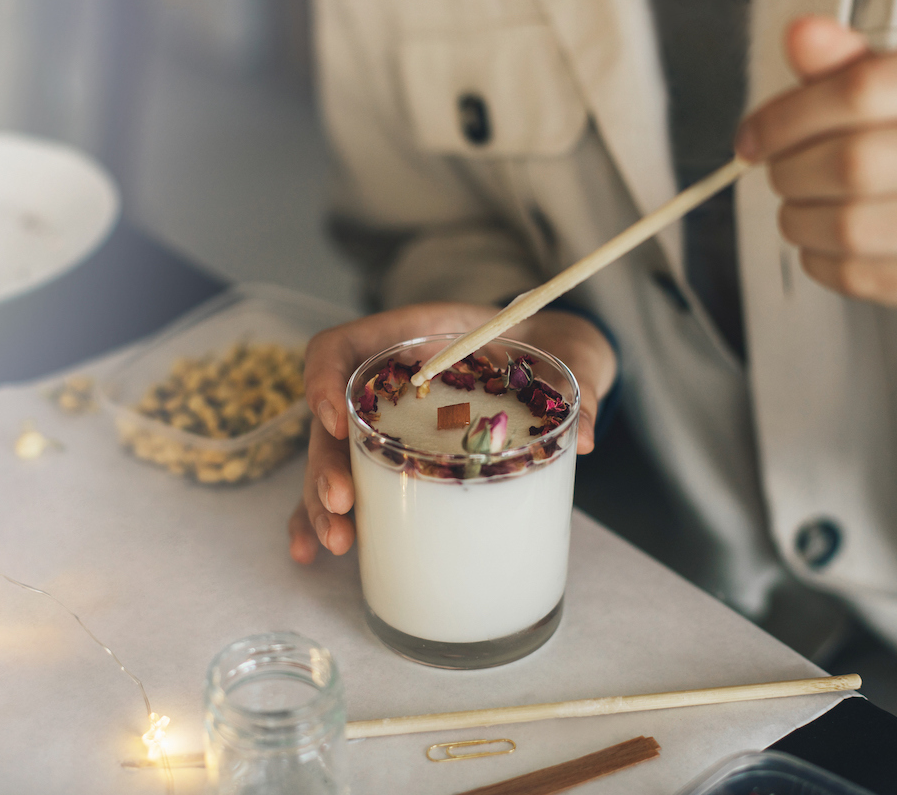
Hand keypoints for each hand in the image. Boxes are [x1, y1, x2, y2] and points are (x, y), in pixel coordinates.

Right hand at [288, 302, 617, 562]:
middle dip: (326, 465)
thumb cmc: (542, 347)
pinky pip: (352, 488)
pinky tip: (314, 557)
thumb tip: (582, 438)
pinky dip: (326, 521)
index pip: (341, 347)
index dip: (326, 378)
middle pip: (329, 419)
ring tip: (335, 545)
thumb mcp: (561, 354)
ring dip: (319, 504)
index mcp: (409, 339)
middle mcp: (383, 383)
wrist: (545, 359)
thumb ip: (575, 381)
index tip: (339, 419)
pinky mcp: (393, 460)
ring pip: (332, 461)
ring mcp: (384, 425)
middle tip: (342, 506)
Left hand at [737, 16, 896, 368]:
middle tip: (776, 176)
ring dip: (800, 223)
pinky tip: (824, 250)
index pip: (868, 88)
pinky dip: (823, 264)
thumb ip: (863, 70)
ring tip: (797, 214)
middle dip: (790, 172)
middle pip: (857, 160)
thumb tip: (800, 37)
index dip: (790, 114)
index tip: (754, 137)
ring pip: (856, 225)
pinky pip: (868, 277)